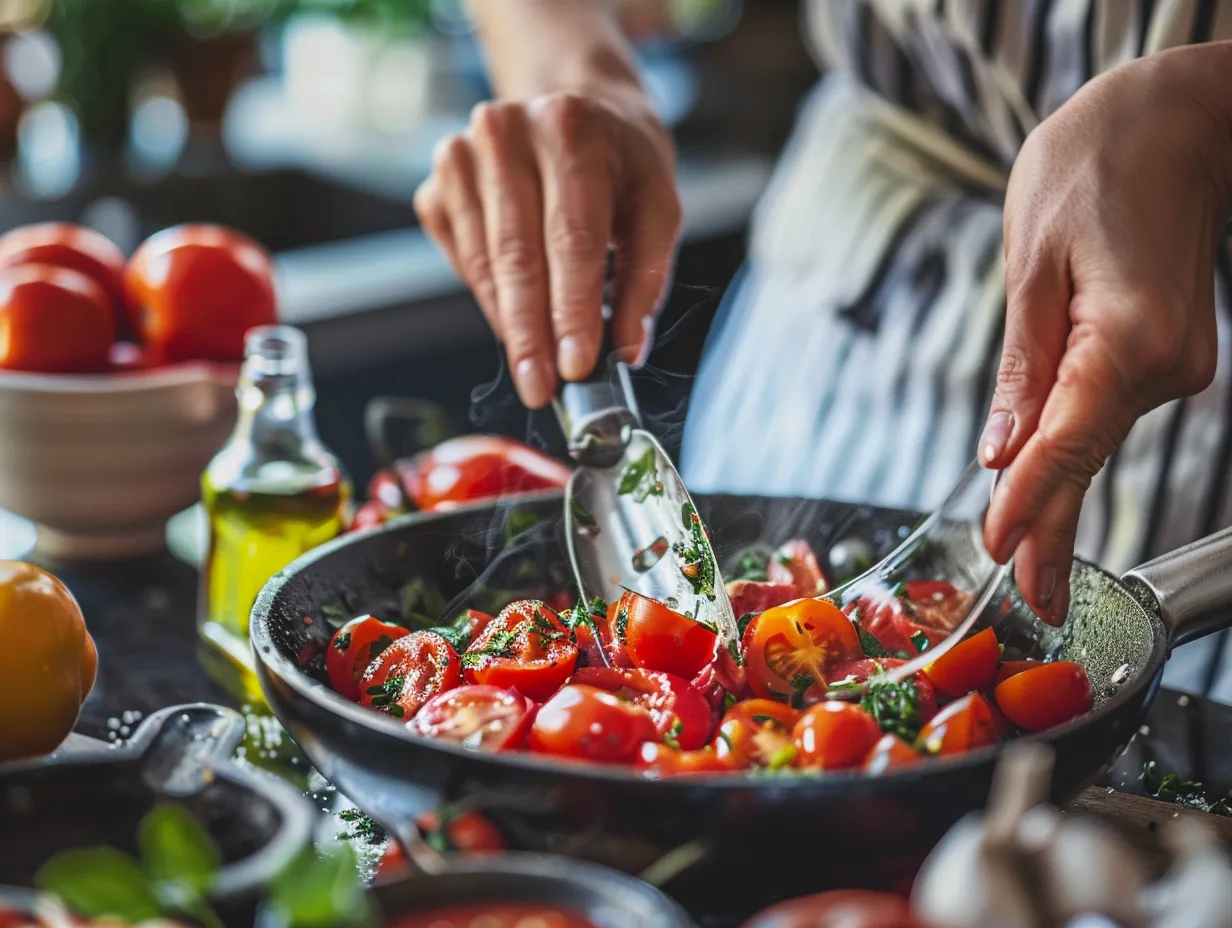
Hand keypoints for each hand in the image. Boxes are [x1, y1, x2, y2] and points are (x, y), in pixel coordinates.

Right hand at [414, 87, 681, 407]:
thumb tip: (627, 350)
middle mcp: (506, 132)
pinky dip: (492, 300)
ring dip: (511, 326)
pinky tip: (518, 314)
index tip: (576, 366)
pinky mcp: (437, 185)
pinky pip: (464, 262)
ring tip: (535, 370)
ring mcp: (461, 156)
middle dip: (531, 334)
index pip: (571, 237)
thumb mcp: (657, 207)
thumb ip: (645, 279)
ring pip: (485, 265)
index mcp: (570, 129)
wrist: (576, 107)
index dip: (572, 308)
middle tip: (542, 389)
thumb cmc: (621, 163)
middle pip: (517, 256)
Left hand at [982, 46, 1231, 623]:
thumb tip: (999, 453)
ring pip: (1097, 441)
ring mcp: (1175, 362)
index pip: (1069, 441)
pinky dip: (1073, 450)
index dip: (1033, 502)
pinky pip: (1106, 412)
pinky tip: (1047, 487)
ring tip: (1031, 565)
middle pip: (1088, 459)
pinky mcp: (1166, 354)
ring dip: (1059, 494)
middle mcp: (1167, 364)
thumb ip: (1023, 367)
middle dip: (1053, 528)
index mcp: (1131, 338)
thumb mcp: (1034, 263)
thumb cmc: (1095, 167)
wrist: (1175, 120)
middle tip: (1032, 600)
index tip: (1002, 551)